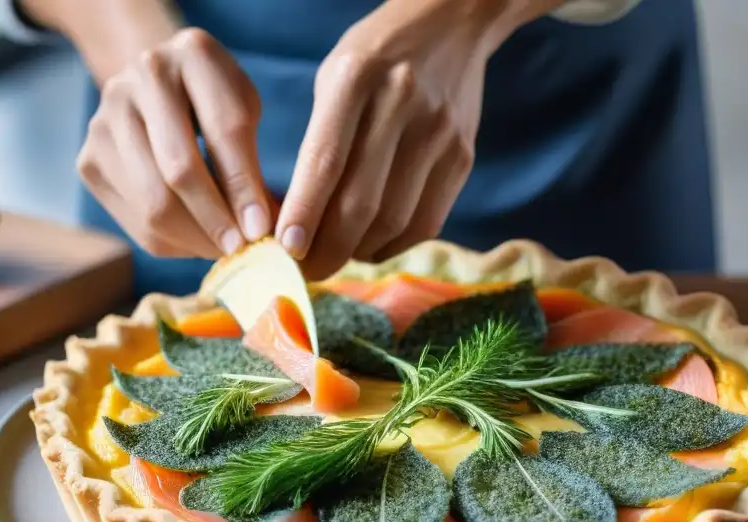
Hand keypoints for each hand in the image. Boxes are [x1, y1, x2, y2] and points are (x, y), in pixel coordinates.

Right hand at [76, 28, 273, 259]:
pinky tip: (196, 238)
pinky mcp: (88, 160)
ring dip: (196, 238)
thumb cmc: (213, 102)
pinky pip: (137, 221)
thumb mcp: (243, 112)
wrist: (155, 86)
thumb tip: (260, 228)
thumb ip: (251, 161)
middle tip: (242, 248)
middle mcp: (139, 79)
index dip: (244, 186)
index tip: (262, 228)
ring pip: (154, 203)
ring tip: (224, 248)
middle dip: (216, 219)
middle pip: (179, 170)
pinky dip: (173, 241)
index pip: (224, 130)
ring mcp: (104, 120)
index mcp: (193, 54)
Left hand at [276, 0, 521, 278]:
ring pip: (394, 221)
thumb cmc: (375, 59)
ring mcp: (439, 134)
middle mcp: (401, 105)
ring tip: (335, 255)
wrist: (452, 24)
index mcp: (355, 78)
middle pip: (363, 204)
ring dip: (359, 252)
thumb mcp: (334, 79)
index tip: (284, 250)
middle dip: (328, 250)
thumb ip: (319, 142)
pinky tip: (371, 244)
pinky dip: (393, 245)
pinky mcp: (463, 157)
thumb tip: (295, 222)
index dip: (304, 214)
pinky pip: (425, 222)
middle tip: (305, 272)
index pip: (325, 161)